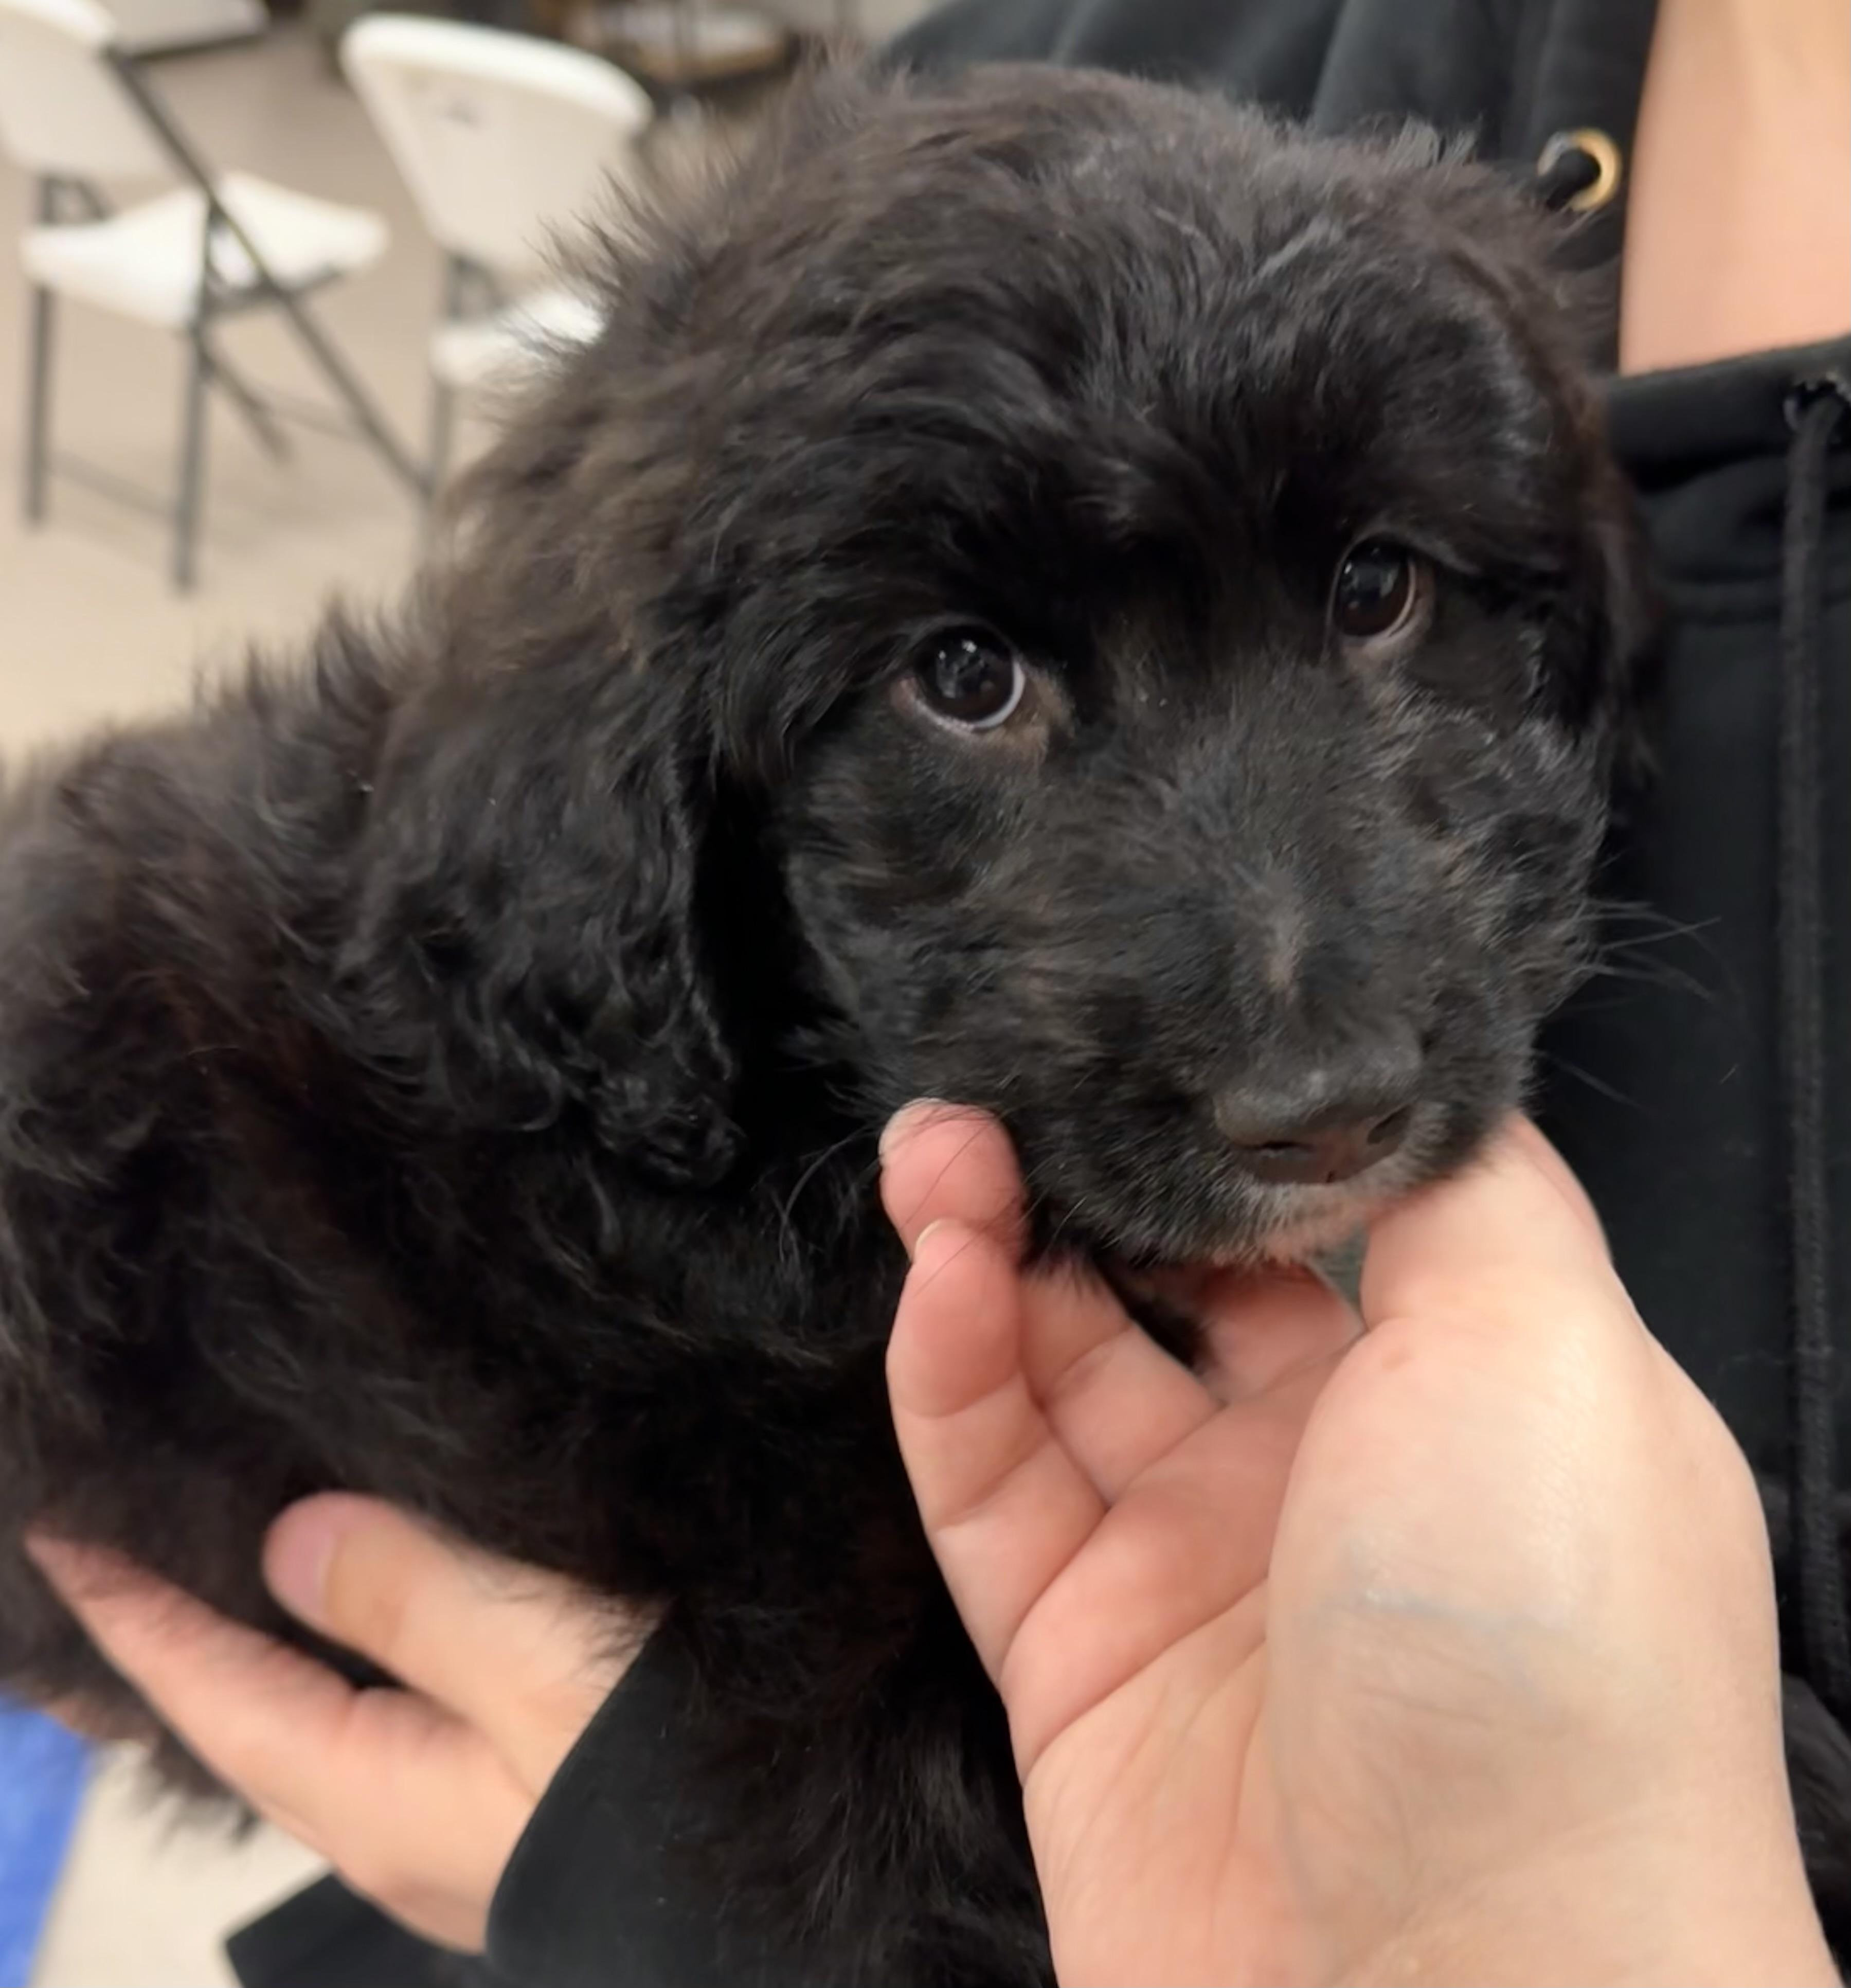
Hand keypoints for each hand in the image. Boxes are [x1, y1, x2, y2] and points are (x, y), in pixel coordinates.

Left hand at [29, 1496, 637, 1948]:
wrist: (830, 1862)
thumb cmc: (681, 1765)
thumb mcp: (547, 1660)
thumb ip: (414, 1598)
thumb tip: (289, 1547)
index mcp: (386, 1798)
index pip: (219, 1695)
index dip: (135, 1617)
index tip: (61, 1534)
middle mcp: (403, 1830)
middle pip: (247, 1732)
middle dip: (168, 1659)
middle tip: (97, 1583)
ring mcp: (467, 1829)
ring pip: (318, 1733)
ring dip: (253, 1666)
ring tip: (203, 1611)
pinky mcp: (529, 1802)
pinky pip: (389, 1728)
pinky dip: (341, 1675)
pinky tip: (360, 1650)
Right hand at [882, 1106, 1834, 1986]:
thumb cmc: (1551, 1659)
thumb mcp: (1551, 1350)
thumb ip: (1458, 1191)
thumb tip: (1388, 1087)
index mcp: (1469, 1397)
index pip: (1333, 1217)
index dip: (1236, 1129)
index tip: (1146, 1038)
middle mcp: (1334, 1476)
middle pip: (1177, 1284)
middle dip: (1088, 1177)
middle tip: (1001, 1085)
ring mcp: (1198, 1568)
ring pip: (1062, 1367)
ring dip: (990, 1247)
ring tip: (932, 1147)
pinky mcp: (1077, 1657)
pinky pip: (991, 1482)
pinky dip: (951, 1369)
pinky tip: (935, 1273)